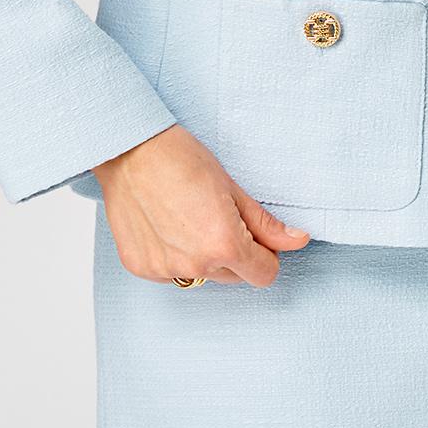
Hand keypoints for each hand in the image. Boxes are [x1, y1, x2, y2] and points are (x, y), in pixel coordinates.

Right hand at [91, 123, 311, 286]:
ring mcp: (165, 270)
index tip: (256, 236)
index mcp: (224, 245)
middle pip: (234, 277)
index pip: (264, 275)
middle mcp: (195, 266)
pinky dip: (174, 254)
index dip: (266, 255)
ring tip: (188, 216)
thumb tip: (298, 241)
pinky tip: (166, 223)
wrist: (129, 150)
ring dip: (203, 256)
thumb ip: (265, 224)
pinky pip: (171, 272)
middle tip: (217, 216)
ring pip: (201, 276)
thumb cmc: (181, 158)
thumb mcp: (232, 187)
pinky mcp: (141, 268)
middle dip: (234, 254)